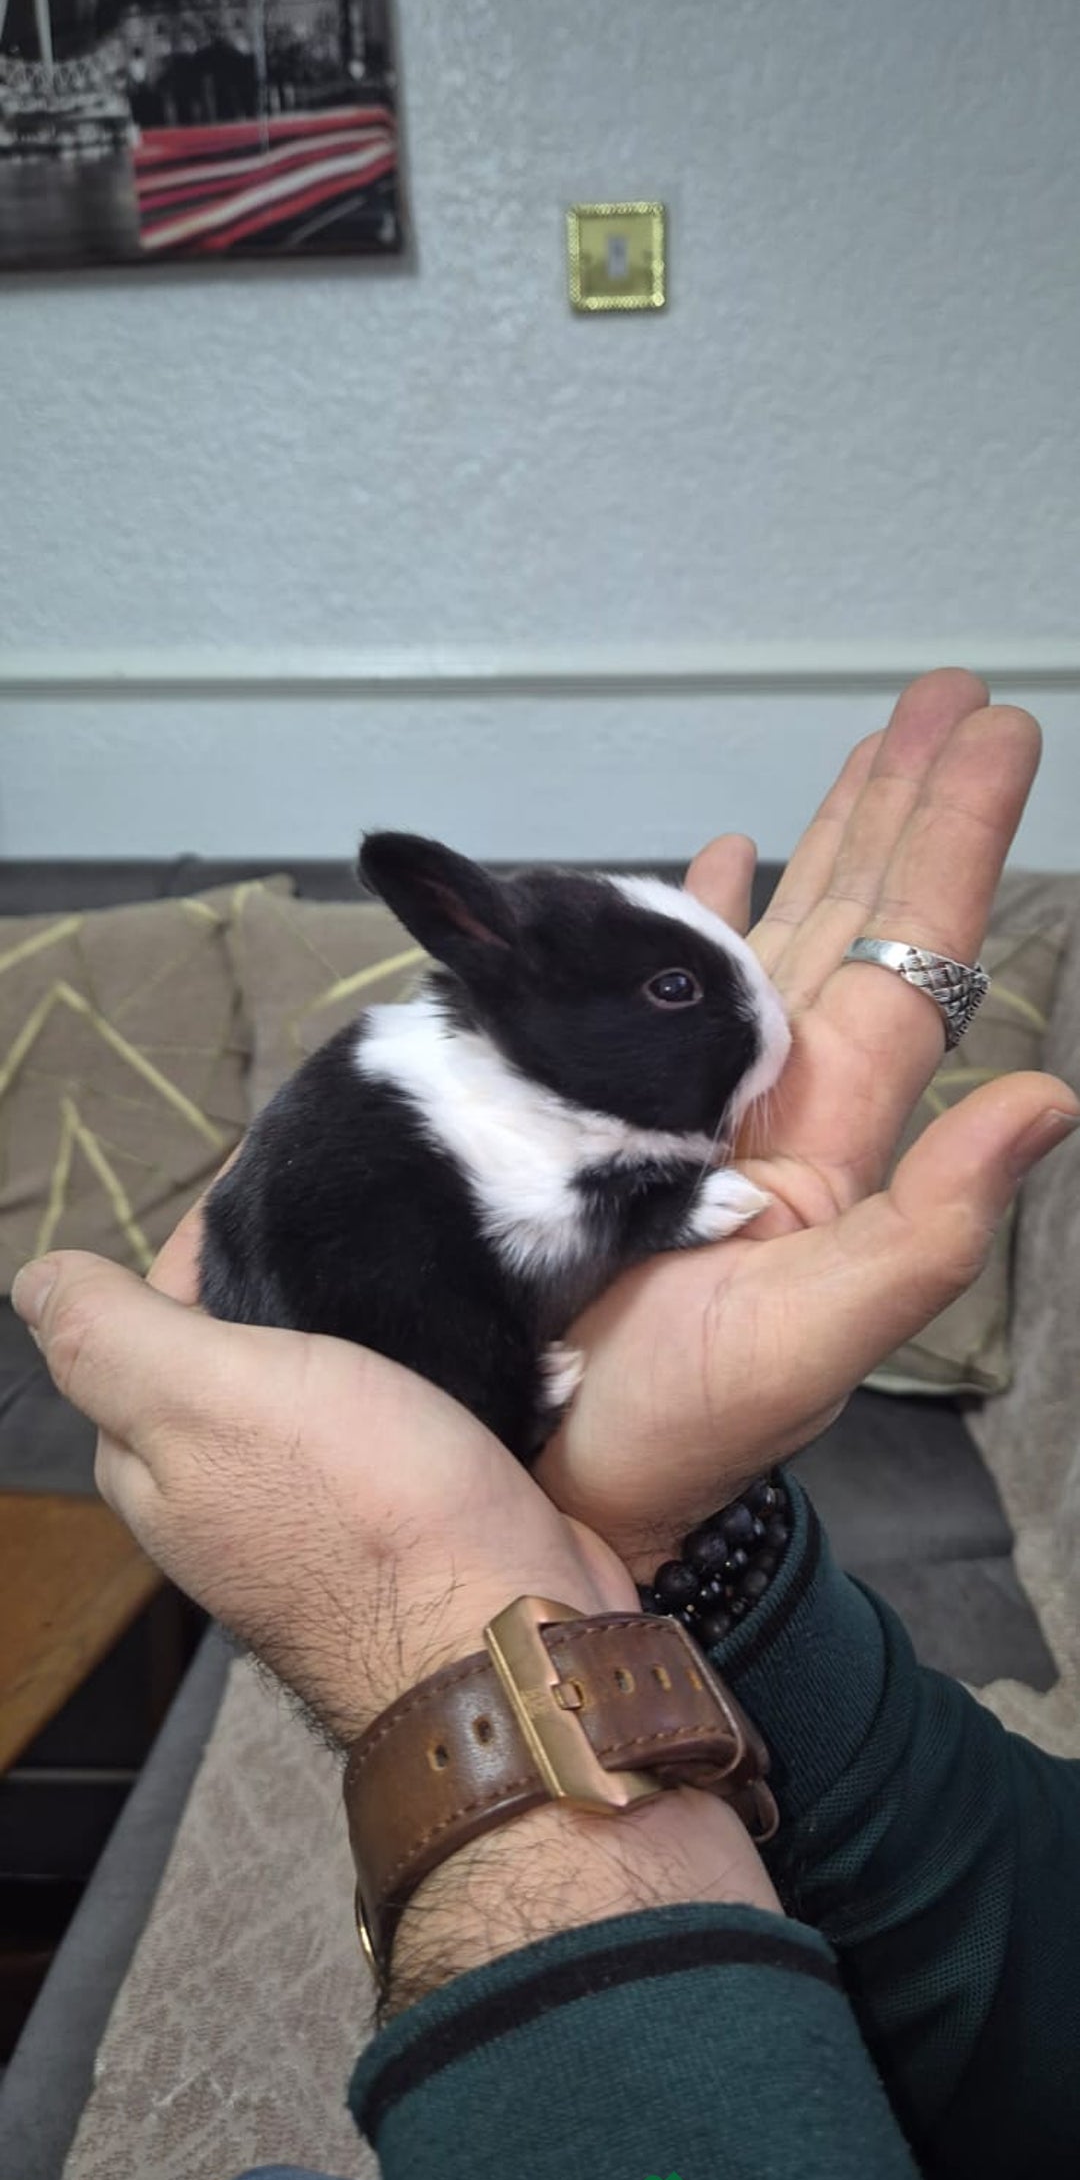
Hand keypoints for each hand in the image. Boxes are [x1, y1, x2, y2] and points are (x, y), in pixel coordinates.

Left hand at [11, 1243, 778, 2000]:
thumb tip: (33, 1277)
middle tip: (366, 1202)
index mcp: (156, 1460)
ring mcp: (320, 1510)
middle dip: (290, 1265)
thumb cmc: (359, 1507)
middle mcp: (224, 1491)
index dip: (211, 1236)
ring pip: (324, 1372)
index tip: (287, 1176)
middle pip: (240, 1339)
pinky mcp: (409, 1515)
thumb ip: (110, 1337)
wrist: (514, 1636)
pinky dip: (420, 1358)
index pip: (155, 1310)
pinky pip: (399, 1410)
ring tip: (419, 1241)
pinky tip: (457, 1317)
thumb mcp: (209, 1399)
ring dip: (362, 1309)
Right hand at [537, 672, 1079, 1570]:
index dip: (950, 842)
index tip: (991, 731)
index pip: (908, 957)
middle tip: (946, 696)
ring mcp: (697, 1107)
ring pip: (772, 939)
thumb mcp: (819, 1334)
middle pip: (855, 924)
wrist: (563, 1483)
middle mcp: (776, 1102)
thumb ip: (935, 1223)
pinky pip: (662, 995)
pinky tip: (707, 858)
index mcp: (833, 1135)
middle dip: (902, 807)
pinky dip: (689, 923)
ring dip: (819, 839)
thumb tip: (1052, 1094)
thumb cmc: (682, 1429)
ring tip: (862, 745)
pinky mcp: (611, 1119)